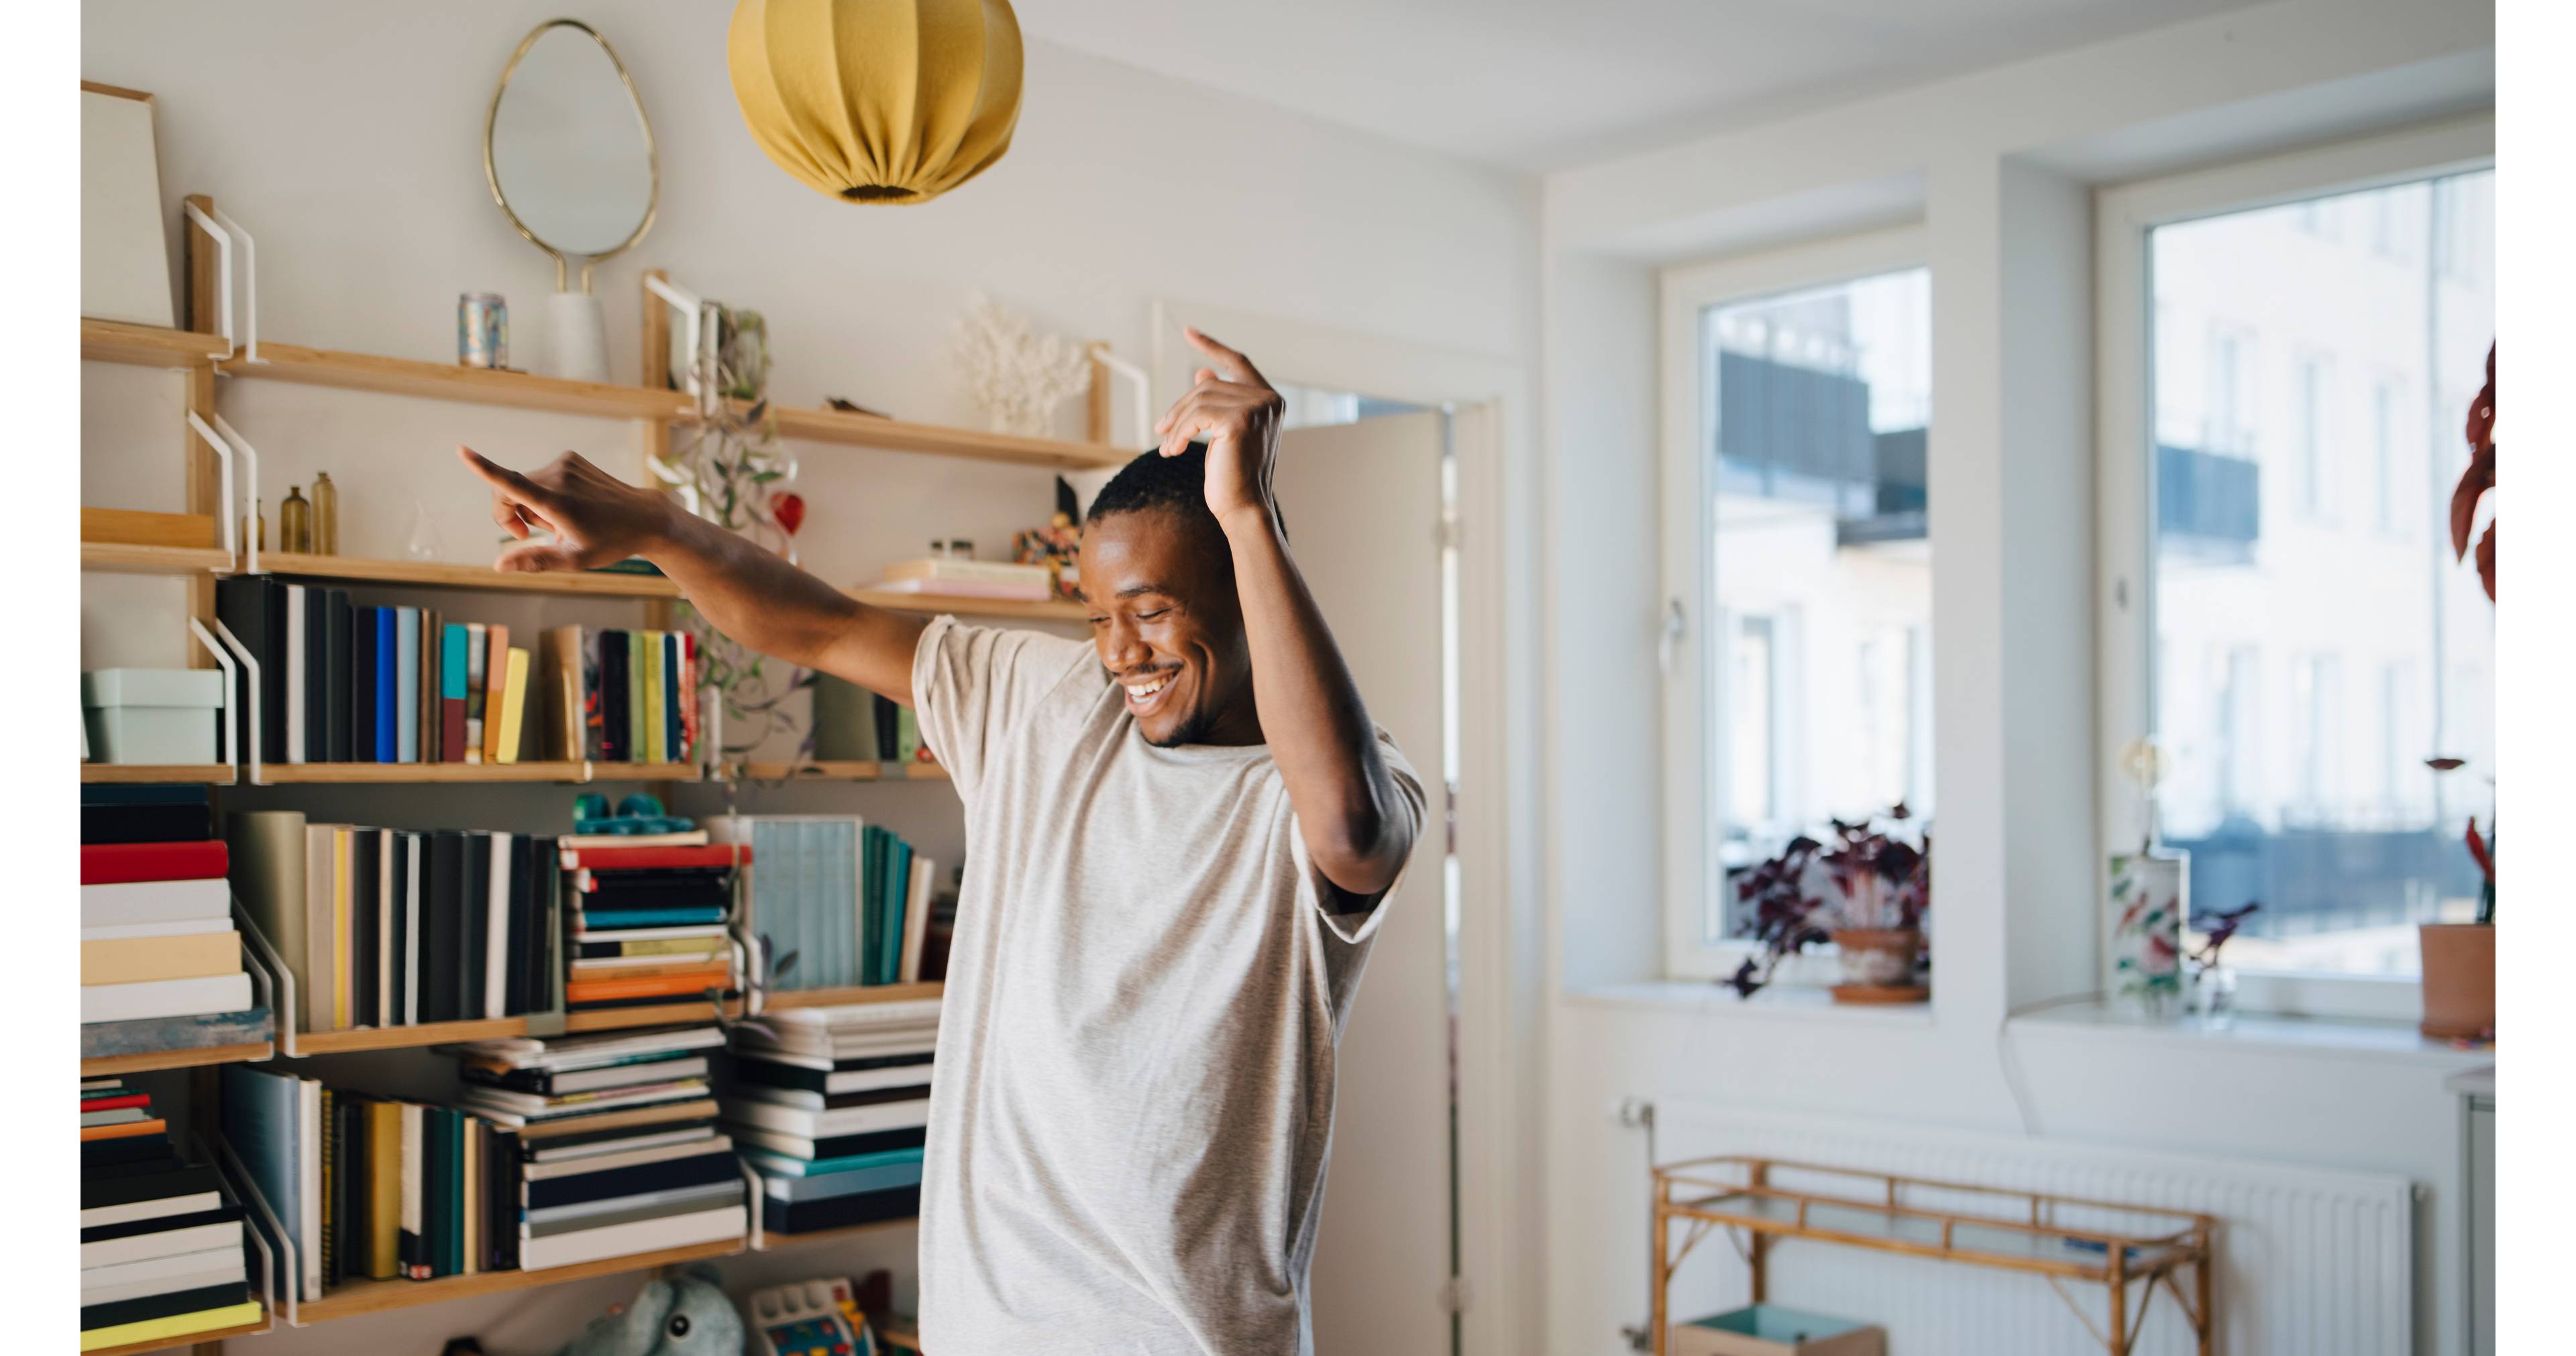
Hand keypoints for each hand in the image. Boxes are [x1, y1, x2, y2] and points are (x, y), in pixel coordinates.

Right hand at [457, 446, 679, 573]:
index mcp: (556, 501)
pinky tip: (571, 507)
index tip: (462, 451)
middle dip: (513, 514)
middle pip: (509, 491)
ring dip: (532, 505)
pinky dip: (545, 493)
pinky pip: (541, 477)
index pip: (512, 483)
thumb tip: (498, 566)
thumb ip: (535, 560)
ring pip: (525, 485)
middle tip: (535, 535)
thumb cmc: (611, 542)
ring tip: (562, 521)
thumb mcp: (575, 559)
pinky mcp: (571, 458)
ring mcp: (565, 464)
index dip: (483, 468)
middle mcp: (558, 476)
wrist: (644, 517)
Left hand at [1153, 328, 1283, 529]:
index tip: (1189, 331)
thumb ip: (1217, 402)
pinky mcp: (1240, 421)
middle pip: (1209, 386)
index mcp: (1271, 400)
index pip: (1238, 362)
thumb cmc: (1233, 476)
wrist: (1244, 509)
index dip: (1212, 346)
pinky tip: (1171, 451)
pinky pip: (1196, 415)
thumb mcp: (1222, 434)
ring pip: (1199, 400)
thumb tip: (1201, 374)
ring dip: (1176, 424)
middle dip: (1180, 407)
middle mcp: (1269, 400)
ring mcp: (1257, 408)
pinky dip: (1178, 432)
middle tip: (1160, 430)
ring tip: (1166, 445)